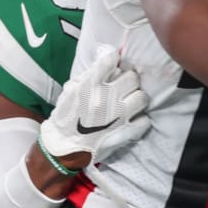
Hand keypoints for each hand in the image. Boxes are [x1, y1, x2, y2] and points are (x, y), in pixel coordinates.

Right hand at [40, 44, 149, 164]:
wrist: (64, 148)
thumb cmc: (66, 118)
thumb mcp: (71, 91)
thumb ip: (89, 75)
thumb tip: (106, 59)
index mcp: (89, 86)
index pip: (109, 61)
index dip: (114, 58)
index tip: (115, 61)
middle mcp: (105, 99)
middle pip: (132, 78)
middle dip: (129, 80)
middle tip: (124, 86)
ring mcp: (117, 116)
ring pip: (142, 97)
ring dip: (137, 98)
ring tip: (130, 102)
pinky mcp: (125, 133)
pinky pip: (144, 120)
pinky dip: (140, 119)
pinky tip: (131, 119)